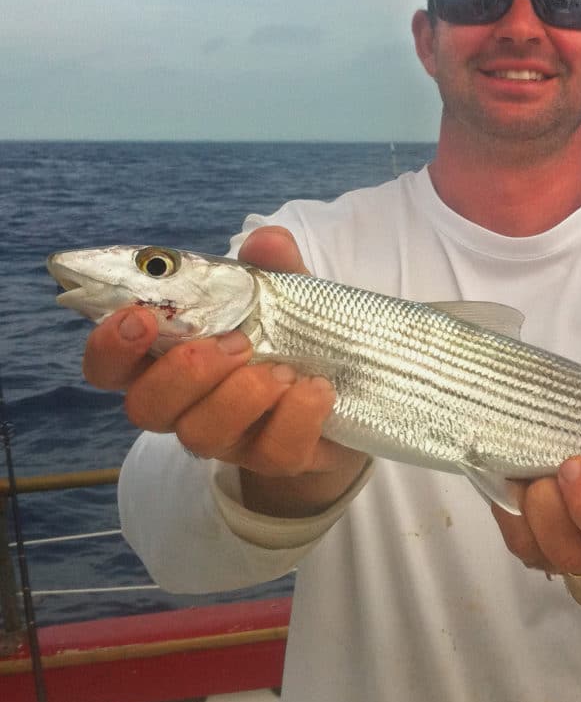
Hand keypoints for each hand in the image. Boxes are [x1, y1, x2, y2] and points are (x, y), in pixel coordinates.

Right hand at [81, 227, 365, 513]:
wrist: (349, 392)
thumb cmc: (291, 336)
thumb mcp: (284, 295)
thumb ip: (271, 266)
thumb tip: (266, 241)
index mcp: (169, 359)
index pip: (109, 366)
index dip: (110, 346)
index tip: (141, 317)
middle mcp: (186, 406)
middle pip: (145, 407)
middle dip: (186, 370)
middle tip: (238, 342)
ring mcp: (228, 439)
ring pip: (200, 435)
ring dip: (243, 395)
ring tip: (284, 369)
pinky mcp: (276, 461)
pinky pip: (274, 452)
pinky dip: (298, 415)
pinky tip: (316, 388)